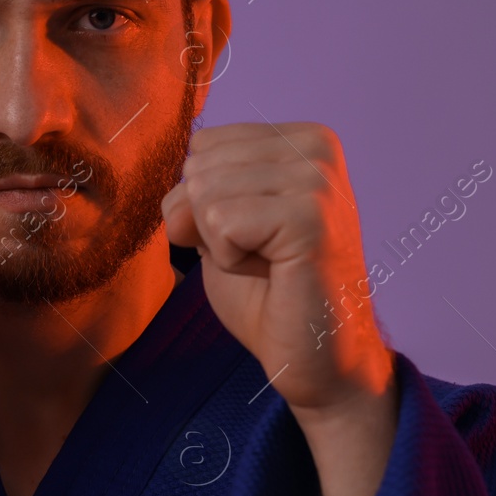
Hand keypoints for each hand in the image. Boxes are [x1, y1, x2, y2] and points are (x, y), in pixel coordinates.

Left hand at [161, 122, 391, 415]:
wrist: (320, 357)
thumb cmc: (271, 294)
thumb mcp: (219, 226)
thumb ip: (193, 193)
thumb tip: (175, 199)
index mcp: (301, 138)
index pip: (203, 145)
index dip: (207, 204)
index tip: (256, 236)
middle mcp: (316, 147)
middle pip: (199, 166)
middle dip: (209, 226)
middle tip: (263, 258)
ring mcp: (317, 178)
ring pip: (204, 193)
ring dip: (221, 246)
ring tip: (270, 266)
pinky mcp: (310, 216)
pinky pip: (219, 223)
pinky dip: (230, 261)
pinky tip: (273, 275)